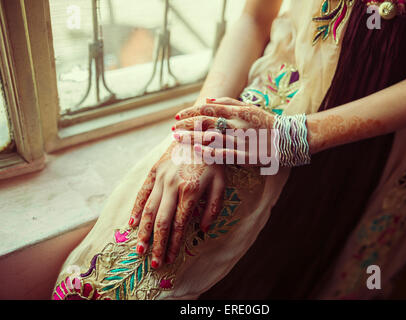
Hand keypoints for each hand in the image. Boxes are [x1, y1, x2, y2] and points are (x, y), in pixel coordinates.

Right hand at [128, 142, 224, 268]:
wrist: (201, 131)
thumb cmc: (214, 160)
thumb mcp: (222, 183)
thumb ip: (213, 207)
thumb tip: (202, 229)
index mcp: (191, 191)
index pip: (179, 224)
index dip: (173, 244)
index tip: (168, 258)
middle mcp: (172, 186)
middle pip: (161, 221)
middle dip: (157, 244)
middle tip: (153, 262)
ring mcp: (161, 178)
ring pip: (148, 209)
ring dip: (143, 232)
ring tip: (139, 249)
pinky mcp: (154, 171)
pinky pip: (142, 192)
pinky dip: (136, 209)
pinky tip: (131, 224)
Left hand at [173, 97, 275, 165]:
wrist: (288, 139)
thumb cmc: (266, 123)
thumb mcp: (250, 108)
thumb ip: (229, 103)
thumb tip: (207, 100)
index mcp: (238, 111)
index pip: (208, 110)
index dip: (191, 112)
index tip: (178, 116)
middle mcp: (238, 124)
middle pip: (206, 122)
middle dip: (187, 125)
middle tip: (173, 129)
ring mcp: (241, 141)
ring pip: (211, 137)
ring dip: (192, 137)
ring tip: (177, 139)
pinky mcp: (245, 156)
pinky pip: (223, 154)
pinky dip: (208, 151)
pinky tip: (195, 150)